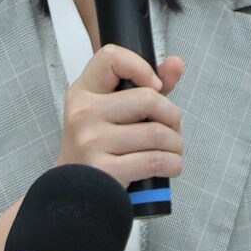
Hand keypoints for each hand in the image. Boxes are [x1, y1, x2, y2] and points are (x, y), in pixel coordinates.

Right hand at [0, 45, 185, 248]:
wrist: (73, 193)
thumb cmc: (99, 147)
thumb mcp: (113, 111)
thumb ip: (146, 85)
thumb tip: (176, 63)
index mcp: (84, 92)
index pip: (111, 57)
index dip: (140, 66)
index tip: (154, 86)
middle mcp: (83, 114)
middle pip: (149, 99)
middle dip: (173, 116)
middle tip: (172, 129)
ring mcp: (91, 142)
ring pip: (158, 133)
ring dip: (176, 144)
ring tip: (172, 150)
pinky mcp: (105, 171)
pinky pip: (155, 161)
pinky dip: (173, 164)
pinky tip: (170, 165)